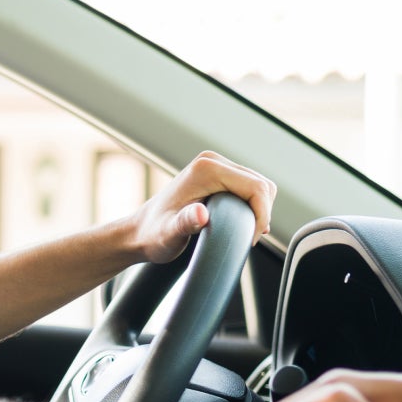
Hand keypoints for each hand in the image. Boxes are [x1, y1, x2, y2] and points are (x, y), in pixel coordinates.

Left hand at [129, 151, 276, 263]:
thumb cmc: (153, 235)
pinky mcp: (218, 175)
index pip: (257, 187)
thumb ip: (185, 224)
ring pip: (259, 186)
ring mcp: (215, 166)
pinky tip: (241, 224)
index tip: (249, 239)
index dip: (261, 216)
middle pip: (262, 185)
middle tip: (247, 239)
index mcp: (207, 169)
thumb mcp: (169, 234)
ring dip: (259, 210)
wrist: (140, 232)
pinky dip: (253, 206)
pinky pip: (249, 188)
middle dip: (262, 213)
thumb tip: (200, 214)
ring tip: (244, 233)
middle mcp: (212, 161)